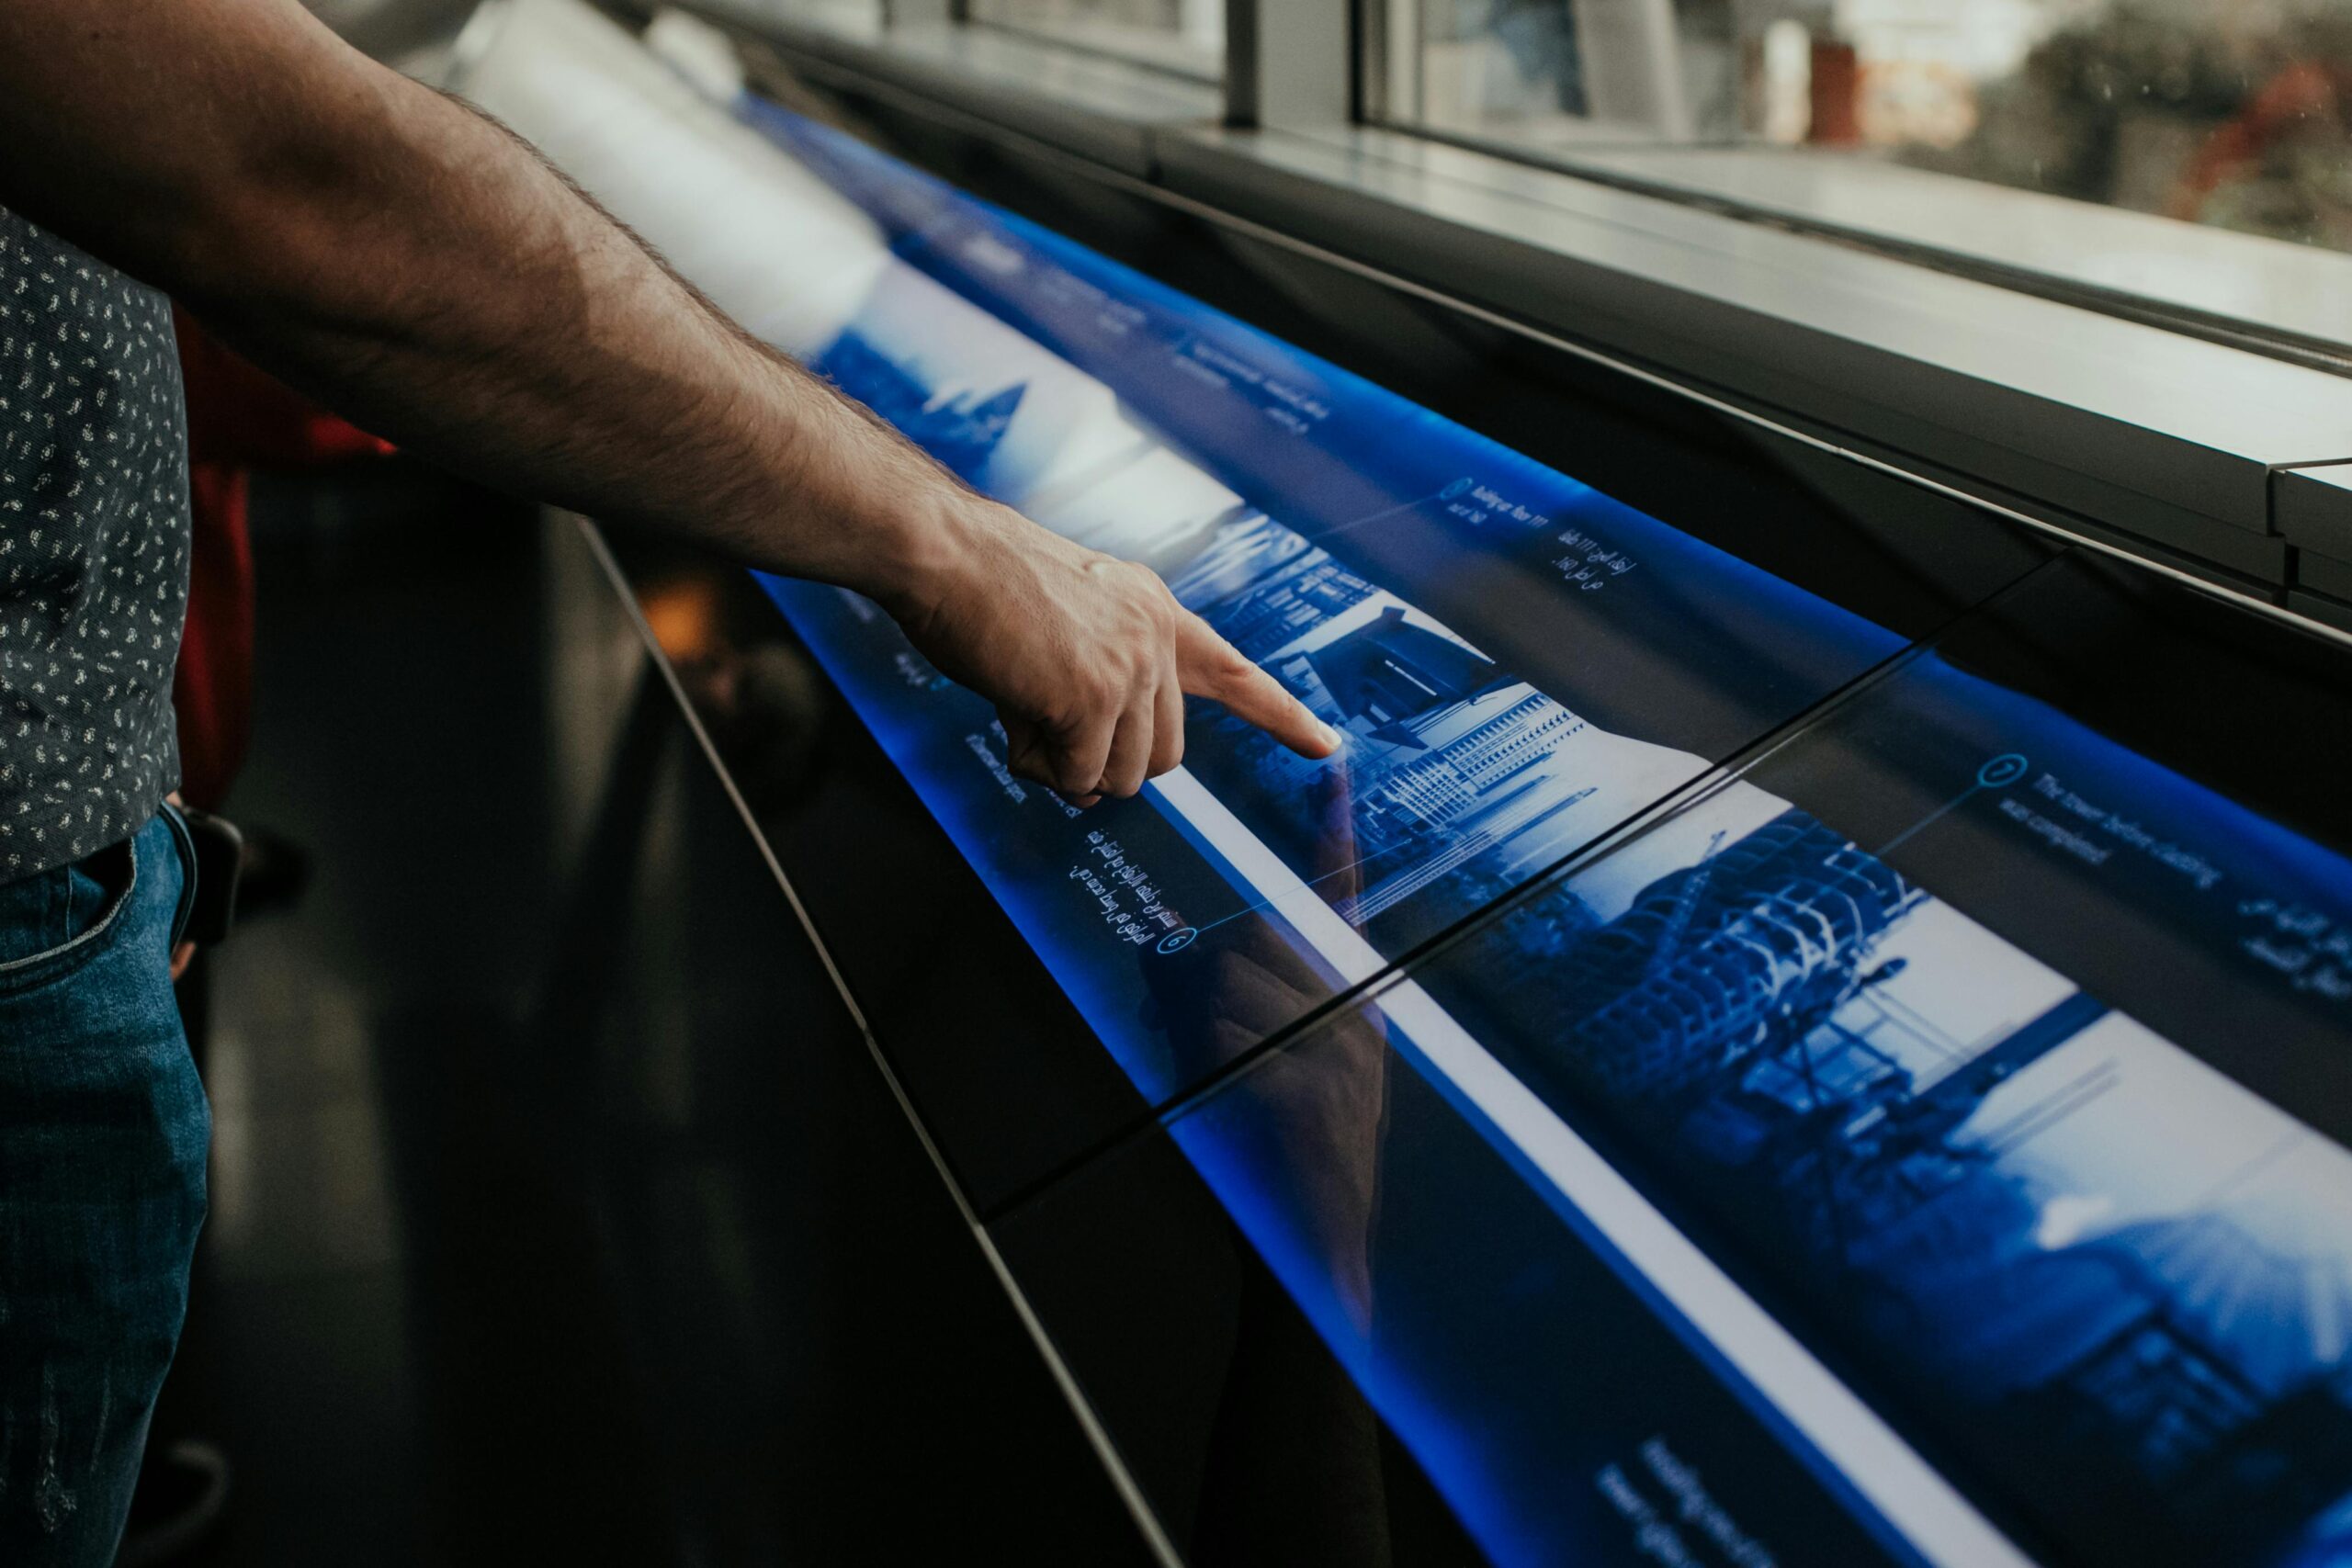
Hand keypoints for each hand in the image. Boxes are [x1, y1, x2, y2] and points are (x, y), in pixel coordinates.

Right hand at [892, 498, 1339, 802]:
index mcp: (1154, 610)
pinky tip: (1012, 712)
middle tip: (1047, 729)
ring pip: (1119, 778)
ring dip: (1066, 767)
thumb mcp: (1068, 623)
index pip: (1234, 672)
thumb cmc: (982, 585)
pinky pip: (1076, 777)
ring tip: (1022, 707)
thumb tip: (1092, 782)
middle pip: (1161, 757)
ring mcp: (1130, 667)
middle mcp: (1155, 636)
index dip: (1282, 715)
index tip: (1327, 744)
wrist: (943, 552)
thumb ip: (1101, 684)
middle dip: (1105, 762)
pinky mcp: (1093, 698)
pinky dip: (1039, 765)